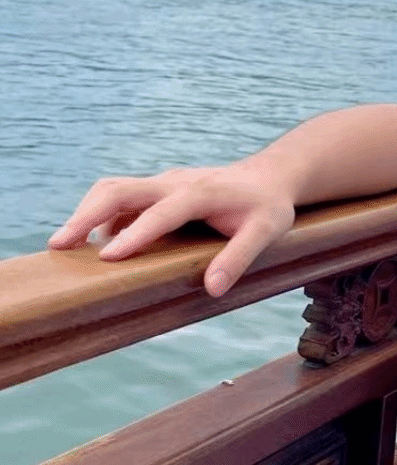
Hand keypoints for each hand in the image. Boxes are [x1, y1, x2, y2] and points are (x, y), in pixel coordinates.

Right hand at [47, 164, 296, 296]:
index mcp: (200, 192)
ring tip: (65, 247)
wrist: (269, 176)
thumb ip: (239, 257)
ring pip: (114, 189)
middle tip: (59, 246)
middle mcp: (174, 182)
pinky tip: (96, 244)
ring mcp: (163, 183)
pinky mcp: (157, 189)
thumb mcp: (266, 231)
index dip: (135, 234)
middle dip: (86, 214)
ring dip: (87, 214)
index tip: (108, 258)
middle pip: (120, 189)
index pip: (161, 212)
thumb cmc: (267, 205)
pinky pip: (122, 198)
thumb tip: (212, 288)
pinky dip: (101, 217)